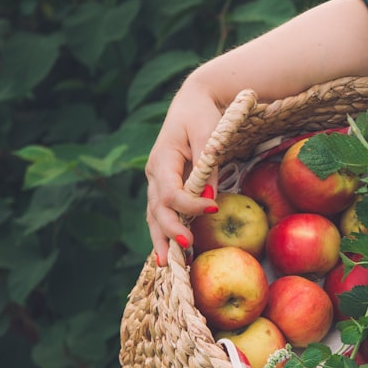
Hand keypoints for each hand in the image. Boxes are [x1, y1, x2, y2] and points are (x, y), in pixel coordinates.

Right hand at [145, 79, 223, 264]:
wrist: (194, 102)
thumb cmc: (203, 115)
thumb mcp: (208, 134)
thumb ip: (207, 165)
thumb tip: (209, 197)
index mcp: (162, 160)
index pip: (170, 191)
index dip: (189, 204)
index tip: (213, 209)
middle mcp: (155, 174)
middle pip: (156, 209)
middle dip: (170, 230)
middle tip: (186, 248)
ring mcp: (157, 183)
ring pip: (154, 216)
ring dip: (160, 240)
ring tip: (167, 265)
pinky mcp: (165, 188)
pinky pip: (161, 214)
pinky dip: (164, 234)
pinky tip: (168, 255)